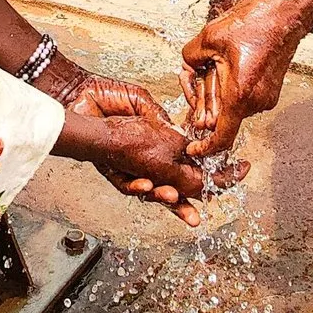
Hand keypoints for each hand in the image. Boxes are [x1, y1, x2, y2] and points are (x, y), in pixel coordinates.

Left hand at [64, 74, 235, 225]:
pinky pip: (125, 185)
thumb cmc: (109, 95)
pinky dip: (136, 188)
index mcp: (161, 143)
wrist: (78, 94)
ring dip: (161, 199)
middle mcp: (146, 159)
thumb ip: (167, 127)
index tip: (234, 175)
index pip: (188, 165)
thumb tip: (186, 143)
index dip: (208, 175)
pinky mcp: (108, 168)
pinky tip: (146, 186)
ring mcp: (128, 165)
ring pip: (149, 192)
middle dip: (183, 205)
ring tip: (172, 198)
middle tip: (196, 218)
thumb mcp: (147, 107)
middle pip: (171, 188)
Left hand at [180, 0, 312, 157]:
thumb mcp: (209, 37)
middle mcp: (255, 102)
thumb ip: (190, 59)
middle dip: (204, 103)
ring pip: (232, 108)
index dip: (205, 147)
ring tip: (216, 64)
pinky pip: (244, 99)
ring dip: (218, 93)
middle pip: (221, 119)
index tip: (193, 148)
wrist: (286, 14)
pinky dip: (232, 89)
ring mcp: (265, 98)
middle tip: (197, 79)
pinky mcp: (270, 92)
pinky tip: (230, 65)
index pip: (221, 136)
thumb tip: (187, 71)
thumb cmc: (253, 23)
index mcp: (238, 93)